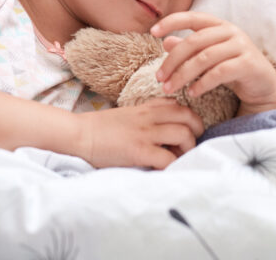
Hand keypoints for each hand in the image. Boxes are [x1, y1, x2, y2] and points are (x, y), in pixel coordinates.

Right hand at [74, 98, 203, 168]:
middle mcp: (149, 117)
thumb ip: (148, 115)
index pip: (180, 105)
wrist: (79, 134)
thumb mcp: (128, 114)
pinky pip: (167, 158)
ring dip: (187, 149)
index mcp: (147, 107)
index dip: (190, 119)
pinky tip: (164, 169)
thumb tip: (167, 126)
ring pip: (183, 135)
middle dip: (196, 132)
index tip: (187, 131)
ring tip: (178, 158)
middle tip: (190, 145)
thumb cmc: (101, 128)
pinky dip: (172, 165)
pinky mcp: (138, 151)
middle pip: (188, 117)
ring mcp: (145, 133)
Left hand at [150, 11, 275, 115]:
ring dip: (183, 75)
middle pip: (194, 42)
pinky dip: (202, 83)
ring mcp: (242, 46)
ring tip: (169, 88)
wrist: (263, 85)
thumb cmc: (232, 67)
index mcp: (219, 25)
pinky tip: (191, 93)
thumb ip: (190, 49)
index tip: (152, 32)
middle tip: (159, 78)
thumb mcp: (209, 57)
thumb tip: (166, 42)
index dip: (171, 21)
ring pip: (204, 58)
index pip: (192, 17)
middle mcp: (231, 31)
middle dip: (172, 61)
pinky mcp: (249, 63)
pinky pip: (220, 72)